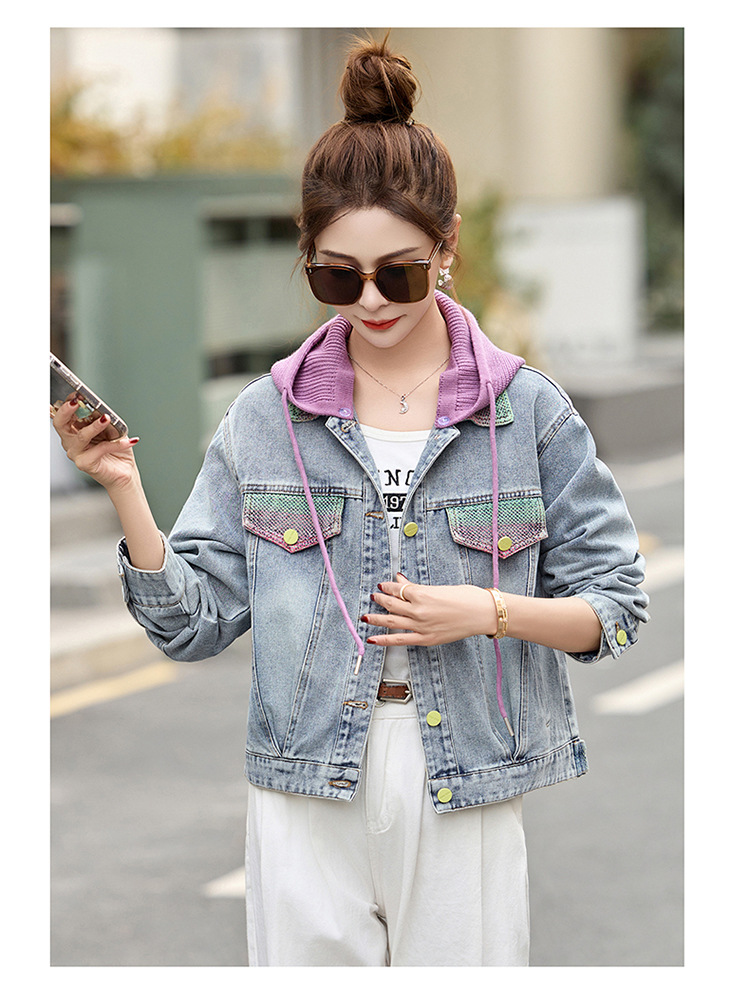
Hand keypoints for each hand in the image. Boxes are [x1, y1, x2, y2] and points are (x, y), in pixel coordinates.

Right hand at [51, 398, 138, 491]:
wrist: (125, 471)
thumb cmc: (116, 450)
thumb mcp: (112, 429)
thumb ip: (104, 420)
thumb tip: (102, 411)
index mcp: (73, 430)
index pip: (62, 414)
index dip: (67, 403)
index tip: (77, 394)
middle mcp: (70, 441)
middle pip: (60, 424)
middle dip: (67, 411)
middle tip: (78, 402)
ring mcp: (76, 453)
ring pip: (81, 436)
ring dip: (95, 426)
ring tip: (107, 419)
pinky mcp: (85, 463)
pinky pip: (100, 449)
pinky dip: (116, 443)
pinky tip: (128, 441)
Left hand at [362, 573, 497, 646]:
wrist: (482, 614)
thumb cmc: (466, 597)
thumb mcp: (439, 588)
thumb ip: (416, 587)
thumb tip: (400, 581)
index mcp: (422, 593)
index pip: (397, 589)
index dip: (388, 587)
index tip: (382, 586)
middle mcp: (418, 610)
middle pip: (391, 604)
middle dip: (380, 600)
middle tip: (373, 597)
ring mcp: (420, 626)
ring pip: (391, 621)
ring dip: (376, 618)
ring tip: (365, 616)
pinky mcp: (426, 639)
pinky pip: (399, 639)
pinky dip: (384, 639)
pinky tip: (372, 638)